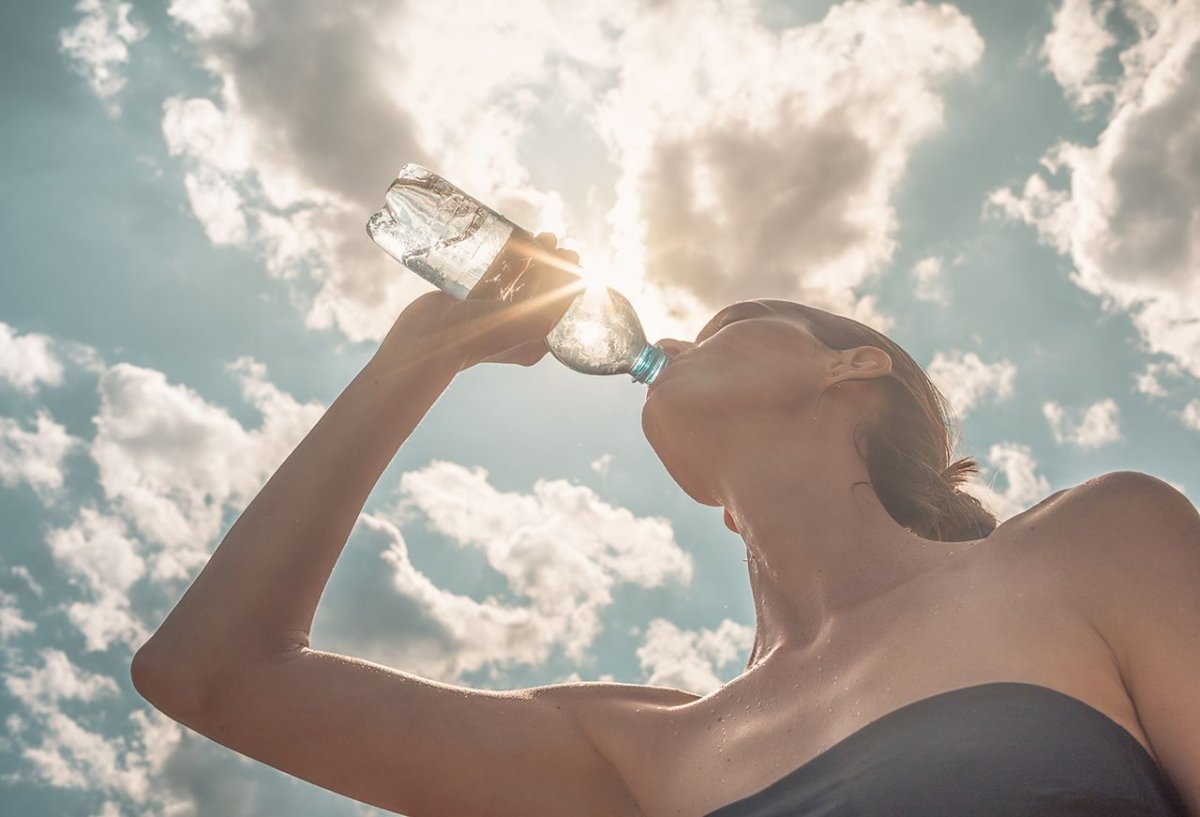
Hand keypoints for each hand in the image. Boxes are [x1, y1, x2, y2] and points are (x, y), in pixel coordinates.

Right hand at [369, 233, 585, 374]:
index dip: (569, 279)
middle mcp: (514, 326)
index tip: (573, 257)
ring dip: (533, 257)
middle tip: (558, 242)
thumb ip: (556, 301)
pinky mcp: (471, 299)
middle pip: (542, 289)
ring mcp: (491, 312)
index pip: (559, 305)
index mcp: (532, 340)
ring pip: (519, 279)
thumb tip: (580, 279)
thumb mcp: (529, 320)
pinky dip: (507, 258)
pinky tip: (515, 240)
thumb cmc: (480, 336)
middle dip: (553, 263)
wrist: (429, 340)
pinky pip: (495, 275)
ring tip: (543, 235)